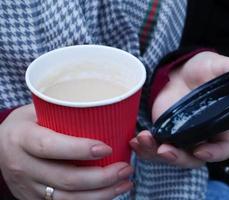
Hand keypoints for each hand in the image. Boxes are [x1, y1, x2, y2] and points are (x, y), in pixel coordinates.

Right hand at [0, 104, 132, 199]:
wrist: (0, 147)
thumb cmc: (27, 124)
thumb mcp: (38, 110)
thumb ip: (65, 111)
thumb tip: (110, 110)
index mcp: (22, 138)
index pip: (51, 146)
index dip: (80, 149)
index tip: (106, 148)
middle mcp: (22, 166)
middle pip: (66, 179)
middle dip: (102, 177)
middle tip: (126, 168)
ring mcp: (28, 187)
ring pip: (68, 198)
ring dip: (102, 194)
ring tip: (125, 183)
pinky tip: (109, 193)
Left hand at [130, 51, 228, 167]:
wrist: (183, 71)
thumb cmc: (206, 71)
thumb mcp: (222, 66)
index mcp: (220, 125)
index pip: (224, 149)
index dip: (214, 154)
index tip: (201, 151)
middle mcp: (202, 136)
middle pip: (193, 159)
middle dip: (179, 158)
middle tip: (165, 150)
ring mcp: (181, 137)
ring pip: (171, 156)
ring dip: (155, 154)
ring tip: (142, 140)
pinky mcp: (164, 132)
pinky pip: (154, 148)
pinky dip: (144, 148)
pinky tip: (134, 139)